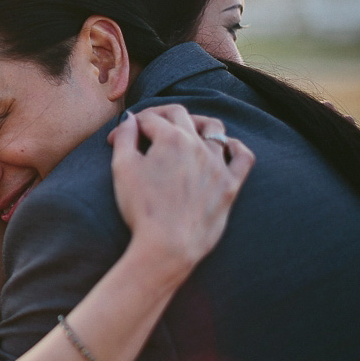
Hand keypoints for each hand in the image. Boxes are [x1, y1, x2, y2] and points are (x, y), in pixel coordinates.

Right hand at [107, 105, 254, 275]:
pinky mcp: (230, 185)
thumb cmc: (142, 209)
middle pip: (180, 115)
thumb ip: (125, 137)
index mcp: (170, 138)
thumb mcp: (122, 168)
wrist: (168, 245)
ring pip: (214, 129)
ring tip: (185, 130)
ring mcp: (217, 164)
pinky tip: (226, 147)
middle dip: (160, 115)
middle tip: (146, 126)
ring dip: (197, 123)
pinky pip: (242, 157)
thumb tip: (129, 119)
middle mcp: (197, 145)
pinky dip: (235, 147)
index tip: (116, 141)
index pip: (149, 119)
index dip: (130, 126)